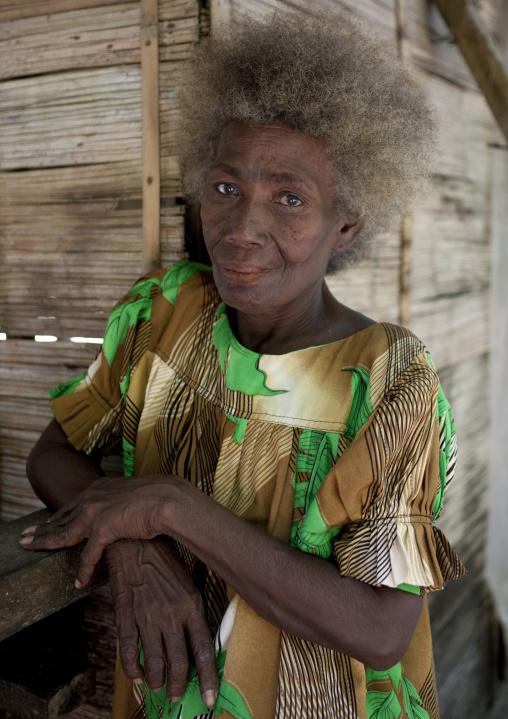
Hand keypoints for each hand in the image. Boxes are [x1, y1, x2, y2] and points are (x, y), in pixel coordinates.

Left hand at [19, 475, 179, 585]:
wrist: (168, 499)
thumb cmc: (157, 497)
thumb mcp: (131, 494)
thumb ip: (119, 502)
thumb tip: (121, 511)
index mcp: (98, 489)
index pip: (70, 506)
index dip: (55, 517)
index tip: (43, 523)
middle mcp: (92, 499)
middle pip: (59, 518)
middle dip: (41, 529)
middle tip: (23, 537)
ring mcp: (95, 513)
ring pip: (63, 533)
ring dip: (44, 543)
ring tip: (29, 549)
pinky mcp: (103, 529)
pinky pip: (88, 555)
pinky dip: (83, 570)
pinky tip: (77, 581)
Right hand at [106, 538, 217, 707]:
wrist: (135, 542)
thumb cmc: (164, 561)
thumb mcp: (187, 583)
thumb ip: (192, 611)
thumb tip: (198, 639)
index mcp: (191, 605)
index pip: (203, 650)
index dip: (207, 678)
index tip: (210, 698)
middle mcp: (171, 615)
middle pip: (179, 662)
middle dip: (179, 686)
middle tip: (176, 696)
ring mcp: (147, 617)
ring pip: (155, 662)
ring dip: (157, 680)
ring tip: (158, 685)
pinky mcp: (126, 615)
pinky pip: (130, 651)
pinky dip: (133, 669)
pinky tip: (137, 674)